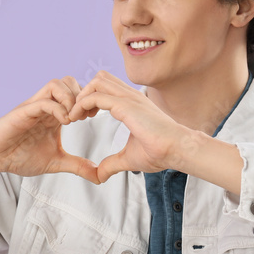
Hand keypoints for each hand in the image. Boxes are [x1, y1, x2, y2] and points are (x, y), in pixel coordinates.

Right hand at [0, 76, 101, 184]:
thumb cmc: (18, 156)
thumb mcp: (55, 162)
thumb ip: (76, 165)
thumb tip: (98, 175)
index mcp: (54, 113)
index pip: (76, 91)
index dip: (88, 100)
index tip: (93, 117)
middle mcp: (45, 106)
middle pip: (69, 81)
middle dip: (82, 96)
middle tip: (85, 116)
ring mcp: (34, 107)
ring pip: (56, 84)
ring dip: (70, 99)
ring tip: (73, 119)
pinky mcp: (23, 112)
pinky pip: (43, 101)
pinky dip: (58, 108)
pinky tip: (63, 123)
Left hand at [67, 70, 188, 181]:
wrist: (177, 150)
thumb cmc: (160, 152)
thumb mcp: (129, 158)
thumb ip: (112, 163)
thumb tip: (100, 175)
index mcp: (132, 103)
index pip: (106, 87)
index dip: (91, 98)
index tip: (84, 117)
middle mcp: (130, 96)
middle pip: (100, 78)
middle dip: (84, 92)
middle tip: (79, 114)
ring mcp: (128, 98)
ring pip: (97, 81)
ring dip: (81, 96)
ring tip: (75, 115)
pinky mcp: (126, 105)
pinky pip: (96, 96)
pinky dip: (81, 104)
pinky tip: (77, 118)